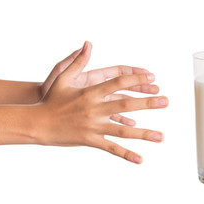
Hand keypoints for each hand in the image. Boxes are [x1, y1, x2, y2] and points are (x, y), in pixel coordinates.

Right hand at [31, 41, 168, 163]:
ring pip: (122, 130)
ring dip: (143, 133)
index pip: (118, 83)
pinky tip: (140, 160)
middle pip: (126, 104)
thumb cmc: (51, 99)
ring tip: (161, 136)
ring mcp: (93, 126)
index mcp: (90, 92)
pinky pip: (111, 147)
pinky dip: (125, 154)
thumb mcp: (62, 77)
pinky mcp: (90, 140)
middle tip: (166, 101)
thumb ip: (77, 61)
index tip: (151, 78)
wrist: (38, 123)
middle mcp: (94, 109)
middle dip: (147, 102)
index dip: (136, 79)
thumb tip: (88, 43)